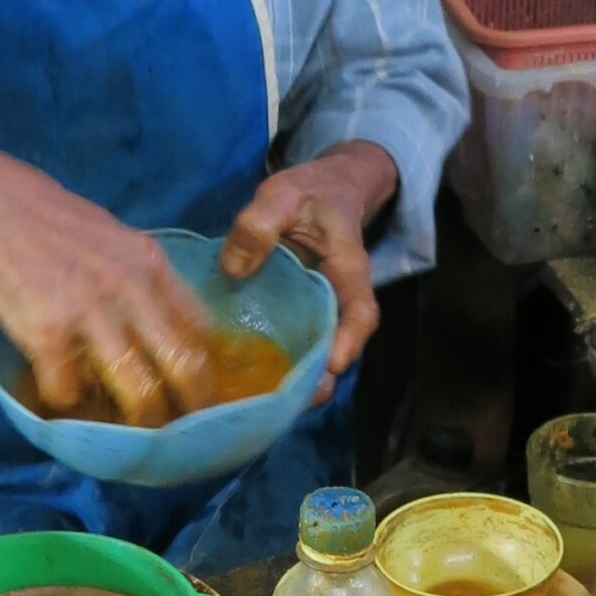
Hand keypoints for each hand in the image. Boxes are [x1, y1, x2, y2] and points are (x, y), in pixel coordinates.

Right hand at [0, 138, 215, 425]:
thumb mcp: (106, 236)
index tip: (191, 389)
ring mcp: (93, 313)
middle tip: (174, 430)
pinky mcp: (49, 334)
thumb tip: (153, 323)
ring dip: (134, 422)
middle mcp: (132, 289)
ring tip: (122, 432)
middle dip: (187, 407)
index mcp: (149, 262)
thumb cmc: (39, 216)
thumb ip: (134, 276)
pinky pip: (69, 390)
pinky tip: (56, 396)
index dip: (202, 366)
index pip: (200, 327)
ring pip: (139, 391)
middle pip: (186, 367)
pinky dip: (65, 402)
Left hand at [222, 143, 398, 401]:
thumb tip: (234, 268)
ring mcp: (320, 309)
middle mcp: (340, 297)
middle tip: (290, 403)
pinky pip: (294, 342)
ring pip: (316, 350)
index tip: (332, 364)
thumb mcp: (283, 193)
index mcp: (347, 268)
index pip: (361, 310)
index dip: (349, 339)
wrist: (324, 190)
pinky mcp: (300, 314)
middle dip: (319, 378)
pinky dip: (277, 364)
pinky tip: (246, 380)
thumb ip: (260, 222)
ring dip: (296, 379)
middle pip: (340, 345)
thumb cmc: (310, 192)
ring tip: (263, 404)